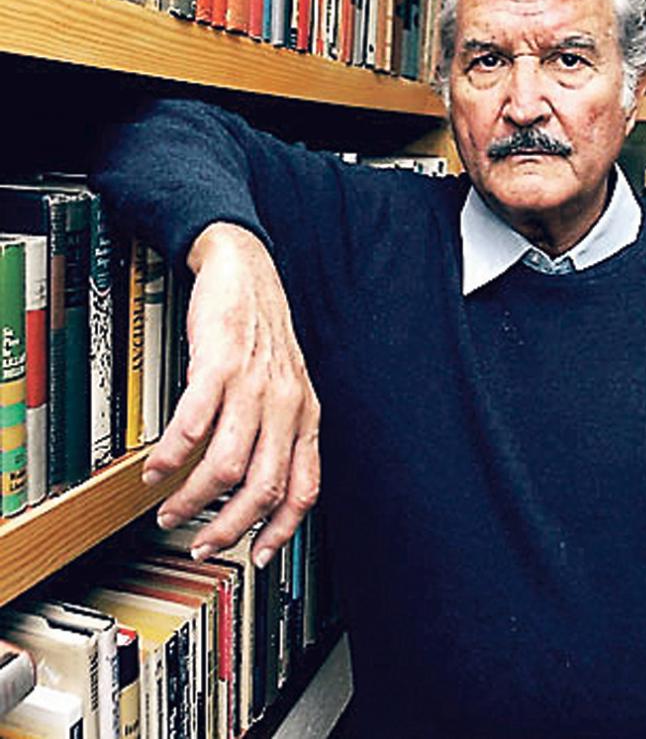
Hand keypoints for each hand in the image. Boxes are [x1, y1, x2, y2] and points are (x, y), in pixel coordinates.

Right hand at [144, 222, 320, 567]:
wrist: (247, 275)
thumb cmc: (264, 334)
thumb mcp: (289, 388)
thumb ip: (281, 433)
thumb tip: (258, 484)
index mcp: (306, 417)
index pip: (305, 487)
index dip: (283, 529)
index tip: (259, 555)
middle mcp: (285, 407)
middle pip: (264, 488)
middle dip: (229, 528)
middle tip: (200, 544)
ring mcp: (253, 388)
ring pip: (226, 466)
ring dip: (192, 500)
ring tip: (169, 510)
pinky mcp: (218, 368)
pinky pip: (192, 427)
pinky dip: (169, 457)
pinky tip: (155, 470)